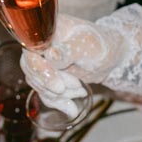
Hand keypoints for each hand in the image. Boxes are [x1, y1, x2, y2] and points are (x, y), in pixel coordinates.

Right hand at [21, 4, 141, 113]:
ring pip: (39, 84)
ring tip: (80, 91)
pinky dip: (59, 103)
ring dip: (59, 94)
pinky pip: (45, 93)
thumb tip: (50, 55)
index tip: (58, 86)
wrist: (110, 56)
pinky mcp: (49, 77)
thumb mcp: (87, 45)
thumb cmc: (100, 44)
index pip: (31, 50)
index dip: (41, 69)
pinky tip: (72, 110)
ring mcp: (43, 62)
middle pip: (33, 70)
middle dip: (54, 85)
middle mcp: (40, 46)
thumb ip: (68, 50)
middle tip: (76, 86)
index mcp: (46, 31)